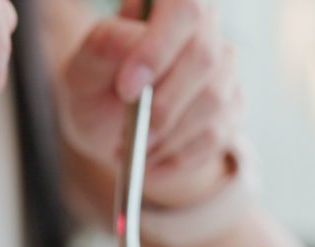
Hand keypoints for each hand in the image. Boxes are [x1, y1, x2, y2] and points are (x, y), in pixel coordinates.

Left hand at [57, 0, 240, 206]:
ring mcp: (224, 70)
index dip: (159, 49)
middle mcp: (205, 30)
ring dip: (168, 136)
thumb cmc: (95, 88)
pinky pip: (215, 136)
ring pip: (214, 100)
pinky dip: (177, 158)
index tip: (128, 89)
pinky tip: (150, 164)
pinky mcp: (232, 109)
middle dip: (163, 105)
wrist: (107, 128)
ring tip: (133, 150)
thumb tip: (134, 43)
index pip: (185, 10)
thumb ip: (105, 46)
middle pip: (205, 58)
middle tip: (128, 135)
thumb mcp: (83, 68)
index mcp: (169, 5)